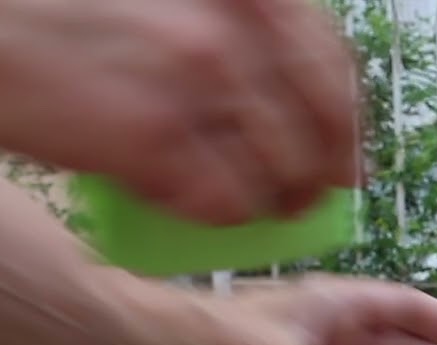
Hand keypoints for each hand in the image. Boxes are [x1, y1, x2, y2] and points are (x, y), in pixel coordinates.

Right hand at [0, 0, 359, 223]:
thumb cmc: (70, 21)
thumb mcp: (173, 6)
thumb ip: (241, 41)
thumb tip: (301, 112)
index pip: (332, 65)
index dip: (348, 123)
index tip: (349, 155)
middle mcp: (228, 31)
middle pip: (321, 124)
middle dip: (322, 174)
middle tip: (307, 198)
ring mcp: (193, 81)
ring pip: (281, 170)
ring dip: (275, 201)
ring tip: (254, 207)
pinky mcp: (150, 137)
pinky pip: (224, 200)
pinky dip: (224, 214)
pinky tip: (202, 206)